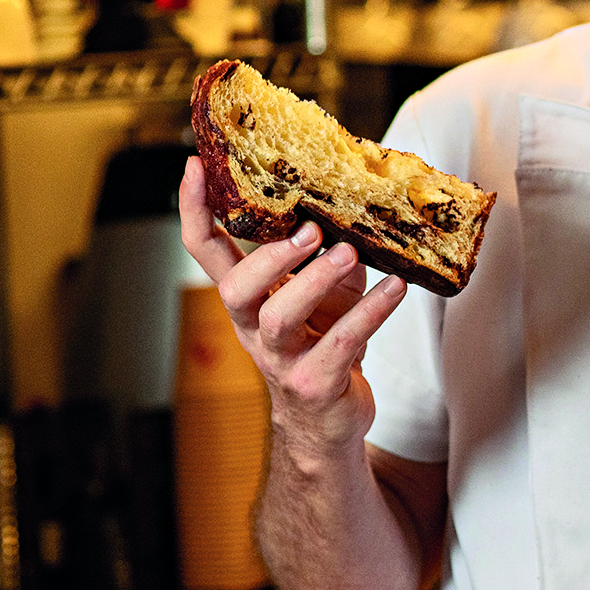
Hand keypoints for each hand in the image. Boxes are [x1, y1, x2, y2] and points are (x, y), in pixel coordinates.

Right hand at [179, 155, 406, 457]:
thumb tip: (350, 200)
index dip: (193, 211)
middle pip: (237, 290)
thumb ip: (326, 252)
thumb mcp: (322, 293)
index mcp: (246, 301)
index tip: (193, 166)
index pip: (204, 252)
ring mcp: (282, 359)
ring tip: (349, 253)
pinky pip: (341, 344)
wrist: (327, 423)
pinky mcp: (316, 383)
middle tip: (309, 231)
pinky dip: (371, 312)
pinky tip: (396, 289)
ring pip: (281, 318)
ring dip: (316, 281)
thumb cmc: (323, 344)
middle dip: (271, 258)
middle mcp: (254, 329)